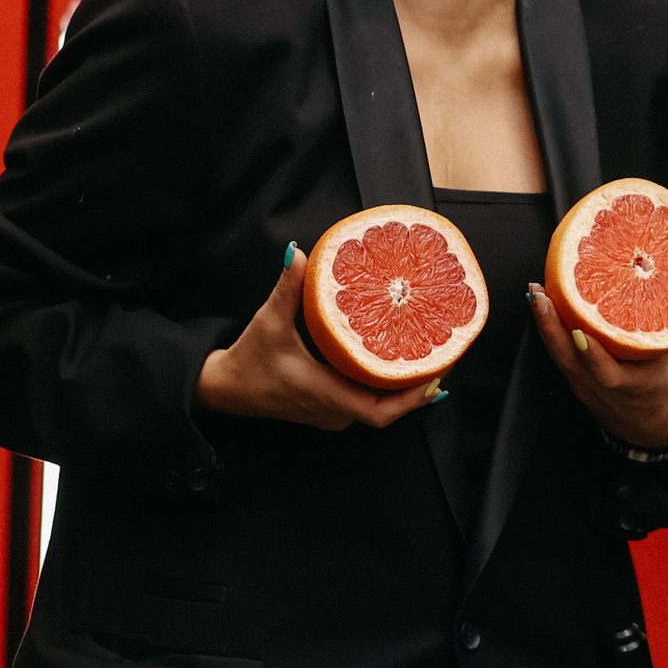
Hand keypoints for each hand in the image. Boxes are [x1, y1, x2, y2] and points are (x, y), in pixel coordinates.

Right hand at [195, 245, 443, 430]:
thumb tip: (299, 253)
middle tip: (443, 354)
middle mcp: (333, 411)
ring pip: (376, 405)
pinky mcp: (328, 407)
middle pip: (388, 409)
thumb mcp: (268, 322)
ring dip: (401, 385)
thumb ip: (286, 288)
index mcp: (325, 395)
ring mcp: (331, 413)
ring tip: (428, 352)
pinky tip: (397, 358)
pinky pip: (365, 400)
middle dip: (416, 386)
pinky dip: (382, 383)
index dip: (411, 400)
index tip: (436, 379)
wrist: (223, 389)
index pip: (380, 413)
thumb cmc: (247, 362)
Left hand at [528, 283, 667, 451]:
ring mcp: (584, 385)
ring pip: (557, 355)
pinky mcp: (575, 378)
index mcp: (633, 387)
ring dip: (544, 323)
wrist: (649, 426)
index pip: (607, 376)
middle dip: (552, 327)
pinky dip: (548, 329)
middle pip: (569, 361)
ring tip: (536, 291)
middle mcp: (602, 388)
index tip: (580, 333)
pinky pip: (558, 353)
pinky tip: (543, 304)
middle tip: (541, 296)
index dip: (592, 356)